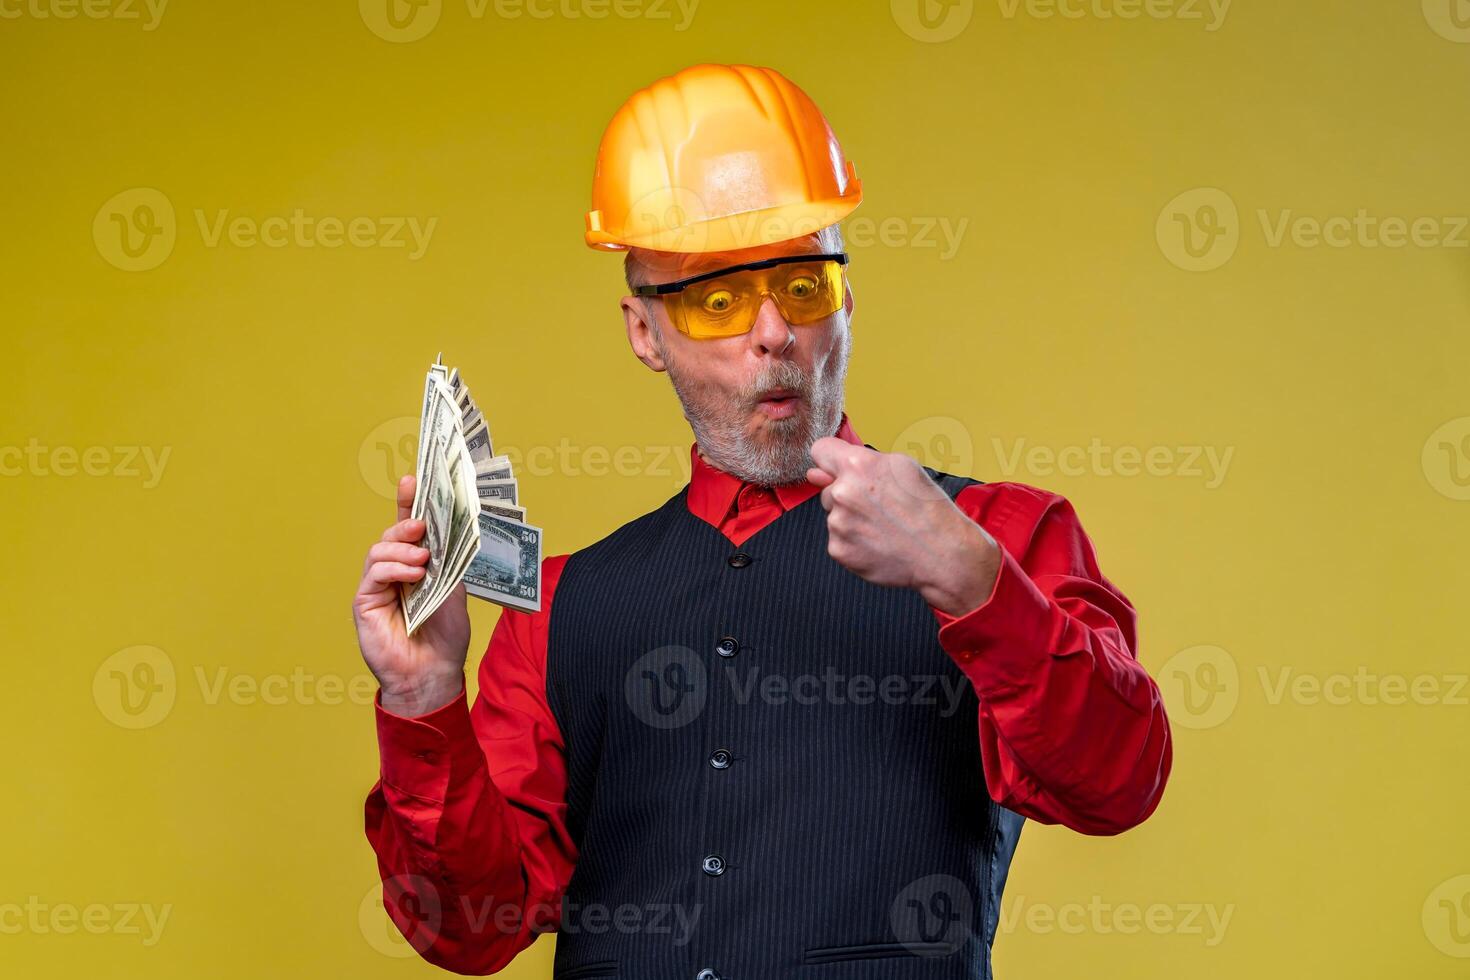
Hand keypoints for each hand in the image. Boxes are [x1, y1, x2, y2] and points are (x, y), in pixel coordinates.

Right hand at [352, 474, 470, 716]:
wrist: (434, 673)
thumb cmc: (445, 636)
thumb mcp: (453, 590)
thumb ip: (446, 561)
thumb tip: (444, 531)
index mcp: (416, 567)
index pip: (410, 530)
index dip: (409, 504)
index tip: (413, 479)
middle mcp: (393, 573)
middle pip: (392, 534)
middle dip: (407, 522)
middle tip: (423, 524)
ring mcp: (377, 587)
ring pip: (379, 549)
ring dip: (403, 548)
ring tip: (424, 560)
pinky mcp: (364, 602)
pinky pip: (374, 573)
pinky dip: (394, 568)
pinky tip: (413, 575)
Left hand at [806, 438, 1000, 617]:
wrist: (942, 553)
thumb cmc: (927, 508)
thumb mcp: (903, 468)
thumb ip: (857, 464)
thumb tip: (815, 473)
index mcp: (857, 464)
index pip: (819, 450)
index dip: (831, 461)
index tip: (842, 471)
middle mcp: (842, 492)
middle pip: (828, 488)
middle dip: (847, 495)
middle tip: (881, 508)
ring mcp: (838, 523)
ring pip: (833, 515)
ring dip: (851, 519)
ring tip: (883, 527)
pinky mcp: (838, 549)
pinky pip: (838, 539)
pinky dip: (854, 542)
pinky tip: (878, 543)